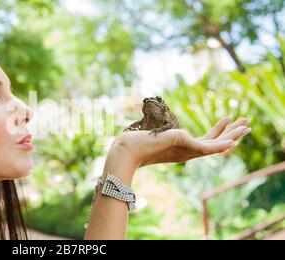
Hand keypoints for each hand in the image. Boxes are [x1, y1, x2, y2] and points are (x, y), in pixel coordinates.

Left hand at [109, 116, 250, 168]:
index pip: (205, 143)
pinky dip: (221, 145)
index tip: (228, 122)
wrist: (128, 150)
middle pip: (215, 144)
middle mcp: (186, 153)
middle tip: (248, 124)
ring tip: (247, 124)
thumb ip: (157, 133)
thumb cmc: (136, 144)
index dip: (218, 134)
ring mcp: (186, 151)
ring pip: (216, 146)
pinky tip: (232, 141)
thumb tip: (154, 126)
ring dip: (233, 135)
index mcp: (181, 150)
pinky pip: (207, 148)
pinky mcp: (184, 146)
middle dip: (232, 133)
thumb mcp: (152, 135)